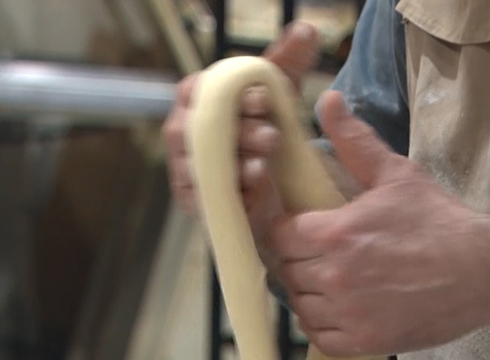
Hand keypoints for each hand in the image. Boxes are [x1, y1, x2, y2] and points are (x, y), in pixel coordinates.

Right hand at [162, 21, 320, 217]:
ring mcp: (182, 166)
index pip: (201, 89)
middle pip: (201, 129)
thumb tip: (307, 30)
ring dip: (235, 164)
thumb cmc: (262, 124)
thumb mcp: (278, 91)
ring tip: (263, 165)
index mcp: (195, 96)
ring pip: (202, 164)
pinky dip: (231, 192)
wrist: (268, 179)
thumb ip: (288, 59)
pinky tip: (254, 189)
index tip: (263, 98)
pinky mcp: (191, 199)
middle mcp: (182, 130)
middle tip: (271, 136)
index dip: (233, 96)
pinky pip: (205, 195)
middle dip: (239, 131)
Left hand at [270, 91, 489, 356]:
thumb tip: (327, 99)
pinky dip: (322, 325)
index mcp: (335, 232)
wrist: (486, 271)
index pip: (278, 235)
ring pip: (299, 305)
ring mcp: (348, 312)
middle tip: (319, 255)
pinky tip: (339, 309)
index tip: (302, 229)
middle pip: (286, 270)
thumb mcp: (397, 174)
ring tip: (331, 281)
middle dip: (298, 260)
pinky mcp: (363, 341)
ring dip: (308, 294)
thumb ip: (355, 141)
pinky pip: (319, 337)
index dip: (287, 231)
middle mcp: (335, 275)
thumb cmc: (441, 220)